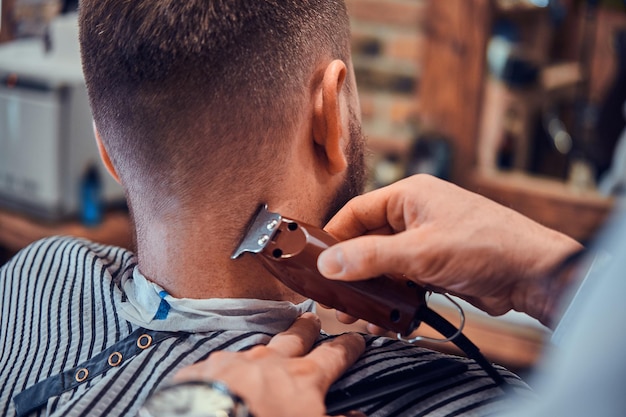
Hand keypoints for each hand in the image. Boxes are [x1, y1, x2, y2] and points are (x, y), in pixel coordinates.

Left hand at [173, 313, 365, 416]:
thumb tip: (358, 416)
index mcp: (303, 377)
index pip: (334, 356)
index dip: (348, 347)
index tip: (356, 339)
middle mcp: (271, 360)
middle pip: (296, 337)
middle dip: (307, 328)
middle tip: (312, 319)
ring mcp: (236, 360)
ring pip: (257, 347)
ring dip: (266, 347)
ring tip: (269, 348)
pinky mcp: (206, 368)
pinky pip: (221, 362)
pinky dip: (228, 367)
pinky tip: (224, 374)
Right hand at [318, 174, 583, 326]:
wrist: (533, 273)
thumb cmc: (486, 245)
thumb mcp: (420, 252)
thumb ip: (370, 257)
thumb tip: (327, 263)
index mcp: (409, 196)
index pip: (356, 212)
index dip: (333, 237)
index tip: (315, 262)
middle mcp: (415, 215)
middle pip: (367, 241)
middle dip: (351, 272)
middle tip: (336, 298)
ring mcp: (426, 241)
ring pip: (384, 264)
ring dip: (372, 289)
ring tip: (357, 315)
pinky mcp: (436, 265)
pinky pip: (403, 280)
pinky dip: (393, 298)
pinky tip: (386, 319)